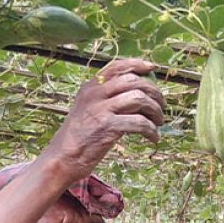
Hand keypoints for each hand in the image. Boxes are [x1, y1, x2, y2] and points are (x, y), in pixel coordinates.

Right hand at [43, 59, 163, 180]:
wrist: (62, 158)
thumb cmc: (78, 136)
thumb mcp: (87, 109)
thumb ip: (106, 98)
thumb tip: (137, 94)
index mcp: (91, 87)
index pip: (117, 66)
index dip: (138, 64)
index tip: (153, 68)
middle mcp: (95, 93)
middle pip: (134, 81)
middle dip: (154, 92)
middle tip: (161, 105)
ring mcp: (101, 109)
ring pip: (139, 99)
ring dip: (155, 110)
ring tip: (159, 122)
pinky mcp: (107, 127)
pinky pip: (139, 123)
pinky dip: (151, 130)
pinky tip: (153, 138)